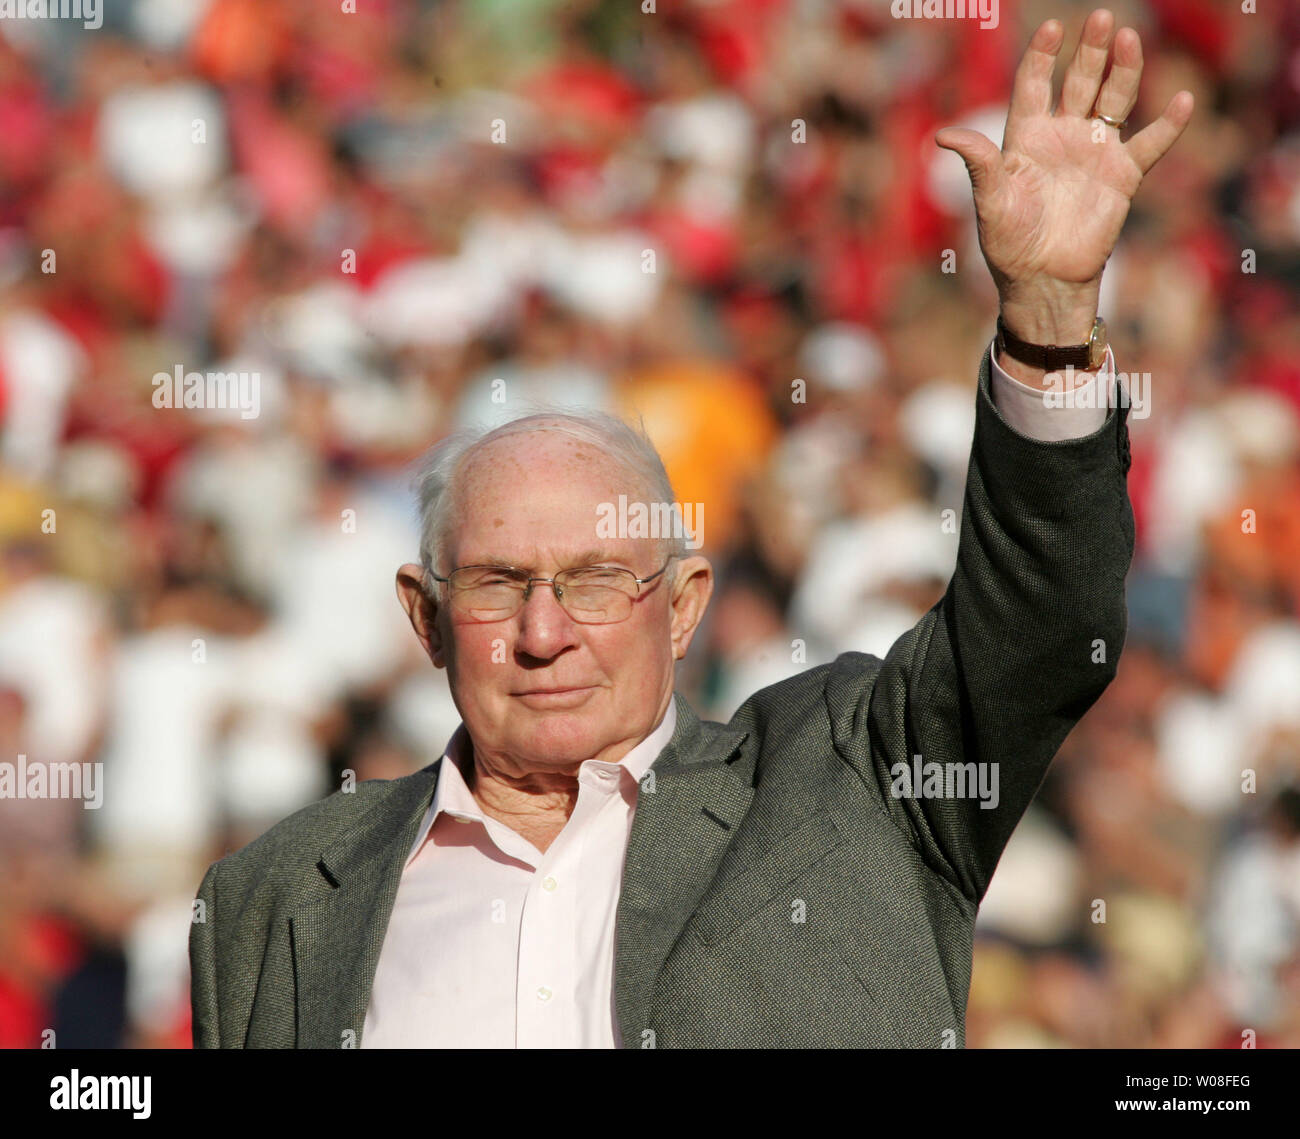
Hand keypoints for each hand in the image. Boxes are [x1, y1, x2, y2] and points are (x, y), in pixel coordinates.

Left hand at [936, 9, 1192, 344]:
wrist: (1043, 279)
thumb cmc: (1009, 243)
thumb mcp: (991, 201)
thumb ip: (978, 163)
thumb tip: (944, 135)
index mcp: (1027, 138)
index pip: (1035, 85)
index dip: (1042, 56)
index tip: (1051, 28)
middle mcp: (1063, 137)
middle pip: (1079, 81)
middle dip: (1089, 51)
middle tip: (1099, 18)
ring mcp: (1095, 152)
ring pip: (1114, 99)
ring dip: (1124, 70)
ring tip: (1128, 39)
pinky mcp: (1122, 175)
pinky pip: (1150, 143)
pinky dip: (1169, 124)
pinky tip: (1183, 101)